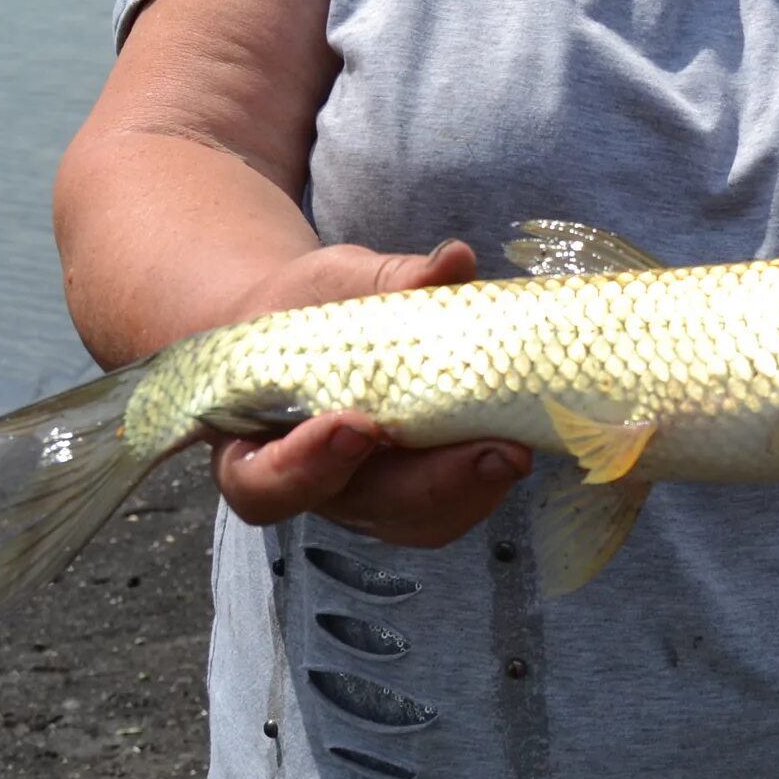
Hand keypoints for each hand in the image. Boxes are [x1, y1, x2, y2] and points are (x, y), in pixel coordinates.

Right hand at [210, 238, 530, 546]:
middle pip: (364, 510)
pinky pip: (451, 502)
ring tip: (518, 448)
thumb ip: (382, 279)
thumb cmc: (307, 309)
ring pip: (418, 518)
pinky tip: (521, 439)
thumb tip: (453, 260)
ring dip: (472, 489)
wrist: (313, 325)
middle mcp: (315, 486)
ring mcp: (370, 494)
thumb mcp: (332, 283)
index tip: (356, 425)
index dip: (307, 467)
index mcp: (257, 447)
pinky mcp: (418, 485)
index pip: (267, 484)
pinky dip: (486, 476)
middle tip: (493, 451)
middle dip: (433, 484)